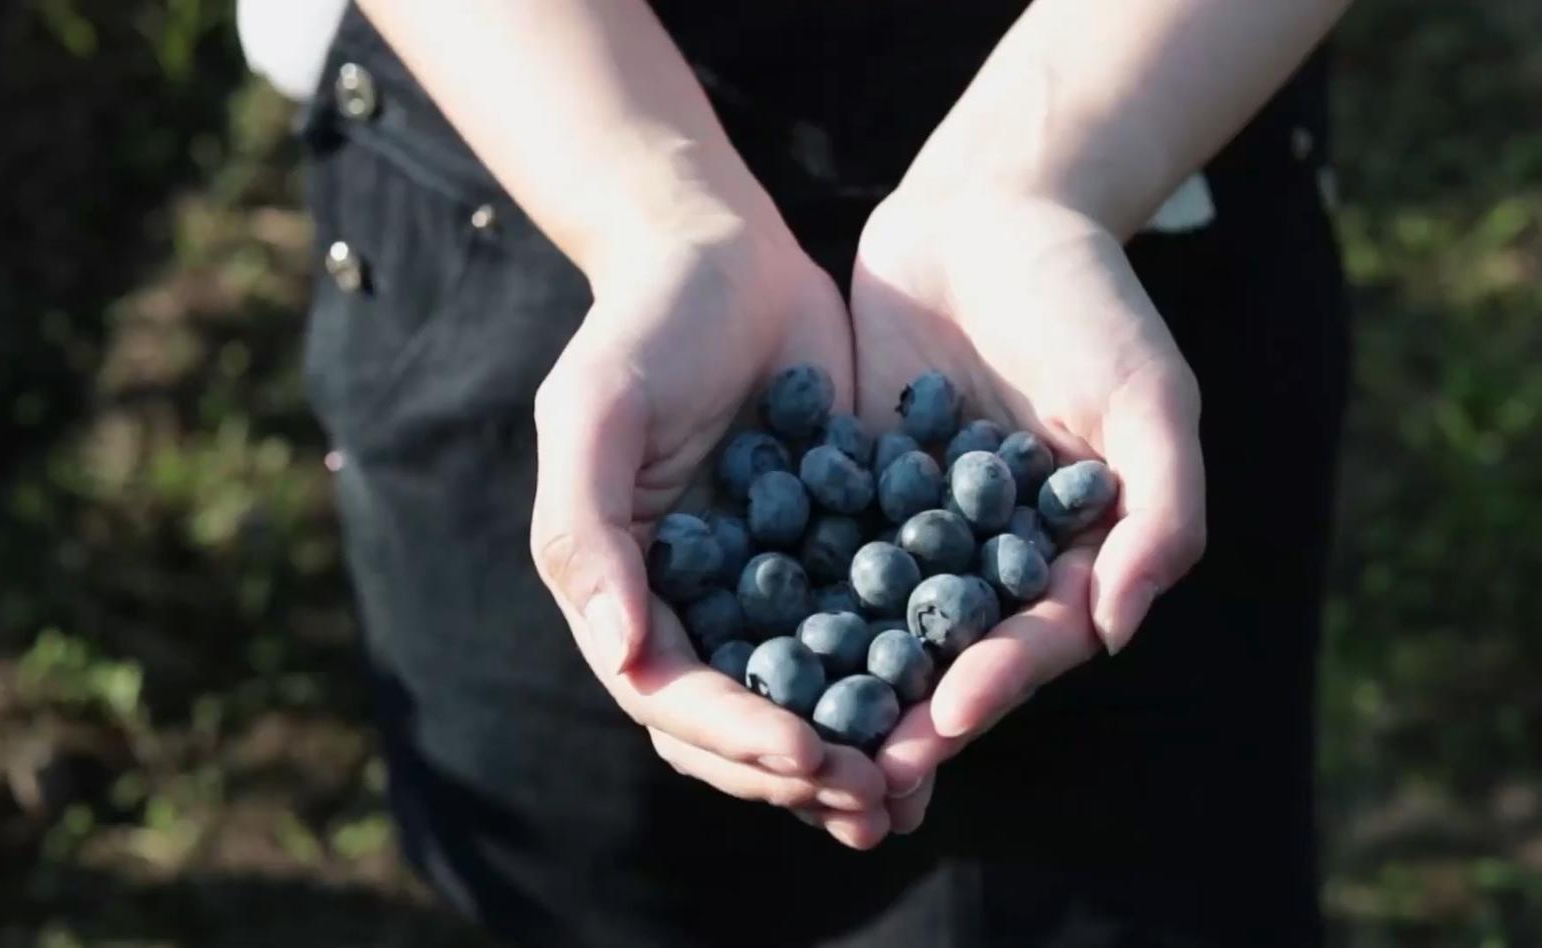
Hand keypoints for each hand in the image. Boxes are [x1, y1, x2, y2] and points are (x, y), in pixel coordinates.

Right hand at [529, 224, 889, 848]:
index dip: (736, 737)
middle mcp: (699, 609)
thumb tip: (620, 658)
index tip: (806, 757)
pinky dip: (904, 684)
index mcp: (632, 594)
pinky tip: (953, 711)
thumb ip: (588, 534)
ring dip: (856, 757)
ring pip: (811, 702)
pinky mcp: (840, 556)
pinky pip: (872, 636)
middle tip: (872, 803)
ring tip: (910, 797)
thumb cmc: (645, 327)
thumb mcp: (596, 413)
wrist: (726, 255)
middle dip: (801, 773)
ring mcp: (772, 590)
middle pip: (744, 724)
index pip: (674, 698)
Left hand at [850, 192, 1207, 805]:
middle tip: (860, 774)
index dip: (997, 682)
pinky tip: (742, 644)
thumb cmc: (1088, 297)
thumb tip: (1116, 632)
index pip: (1035, 638)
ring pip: (878, 622)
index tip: (948, 721)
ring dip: (844, 684)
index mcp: (1072, 550)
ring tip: (795, 737)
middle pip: (952, 651)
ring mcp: (918, 527)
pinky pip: (820, 554)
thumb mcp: (1146, 394)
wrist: (990, 207)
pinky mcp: (852, 489)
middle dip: (910, 713)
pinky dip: (789, 601)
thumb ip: (1158, 512)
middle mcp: (993, 556)